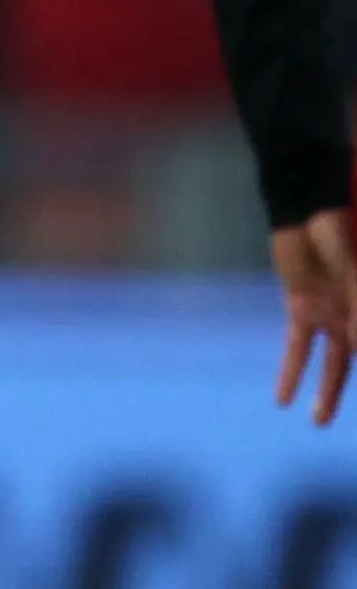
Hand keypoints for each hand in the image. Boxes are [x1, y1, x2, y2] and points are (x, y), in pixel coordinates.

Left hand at [274, 208, 356, 423]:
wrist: (305, 209)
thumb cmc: (338, 232)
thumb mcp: (351, 270)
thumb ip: (355, 307)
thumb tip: (356, 346)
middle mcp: (356, 316)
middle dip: (349, 387)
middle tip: (342, 423)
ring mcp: (331, 315)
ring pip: (333, 364)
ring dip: (327, 393)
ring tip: (319, 422)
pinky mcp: (301, 309)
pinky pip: (297, 348)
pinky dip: (290, 372)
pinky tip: (282, 398)